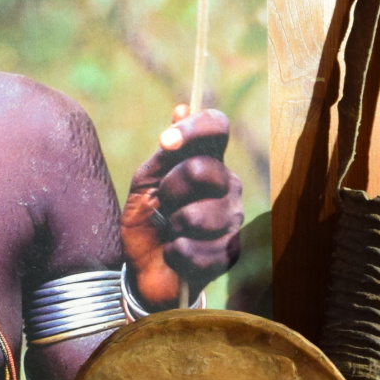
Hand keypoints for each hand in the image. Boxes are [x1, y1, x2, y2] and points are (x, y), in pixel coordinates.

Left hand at [121, 106, 243, 308]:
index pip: (217, 127)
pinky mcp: (230, 253)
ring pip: (198, 214)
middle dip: (170, 189)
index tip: (166, 143)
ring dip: (172, 226)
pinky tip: (176, 255)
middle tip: (163, 204)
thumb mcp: (146, 184)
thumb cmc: (147, 222)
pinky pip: (195, 249)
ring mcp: (233, 219)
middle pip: (203, 169)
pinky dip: (175, 254)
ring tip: (172, 233)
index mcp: (208, 161)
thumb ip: (164, 154)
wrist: (146, 273)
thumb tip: (181, 106)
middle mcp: (228, 185)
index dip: (194, 128)